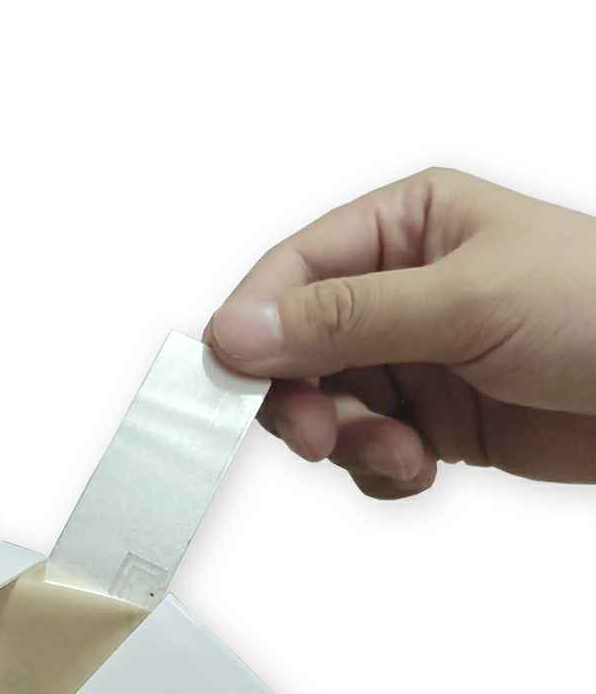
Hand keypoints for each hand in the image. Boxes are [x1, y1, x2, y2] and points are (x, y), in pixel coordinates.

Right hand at [205, 168, 595, 497]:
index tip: (228, 376)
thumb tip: (235, 331)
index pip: (294, 269)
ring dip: (346, 438)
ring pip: (324, 401)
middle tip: (315, 437)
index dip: (254, 323)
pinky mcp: (429, 414)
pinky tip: (418, 467)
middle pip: (296, 344)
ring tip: (402, 453)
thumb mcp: (464, 303)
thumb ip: (344, 318)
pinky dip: (376, 466)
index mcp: (403, 226)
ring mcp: (411, 354)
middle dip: (301, 395)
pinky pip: (362, 444)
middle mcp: (396, 287)